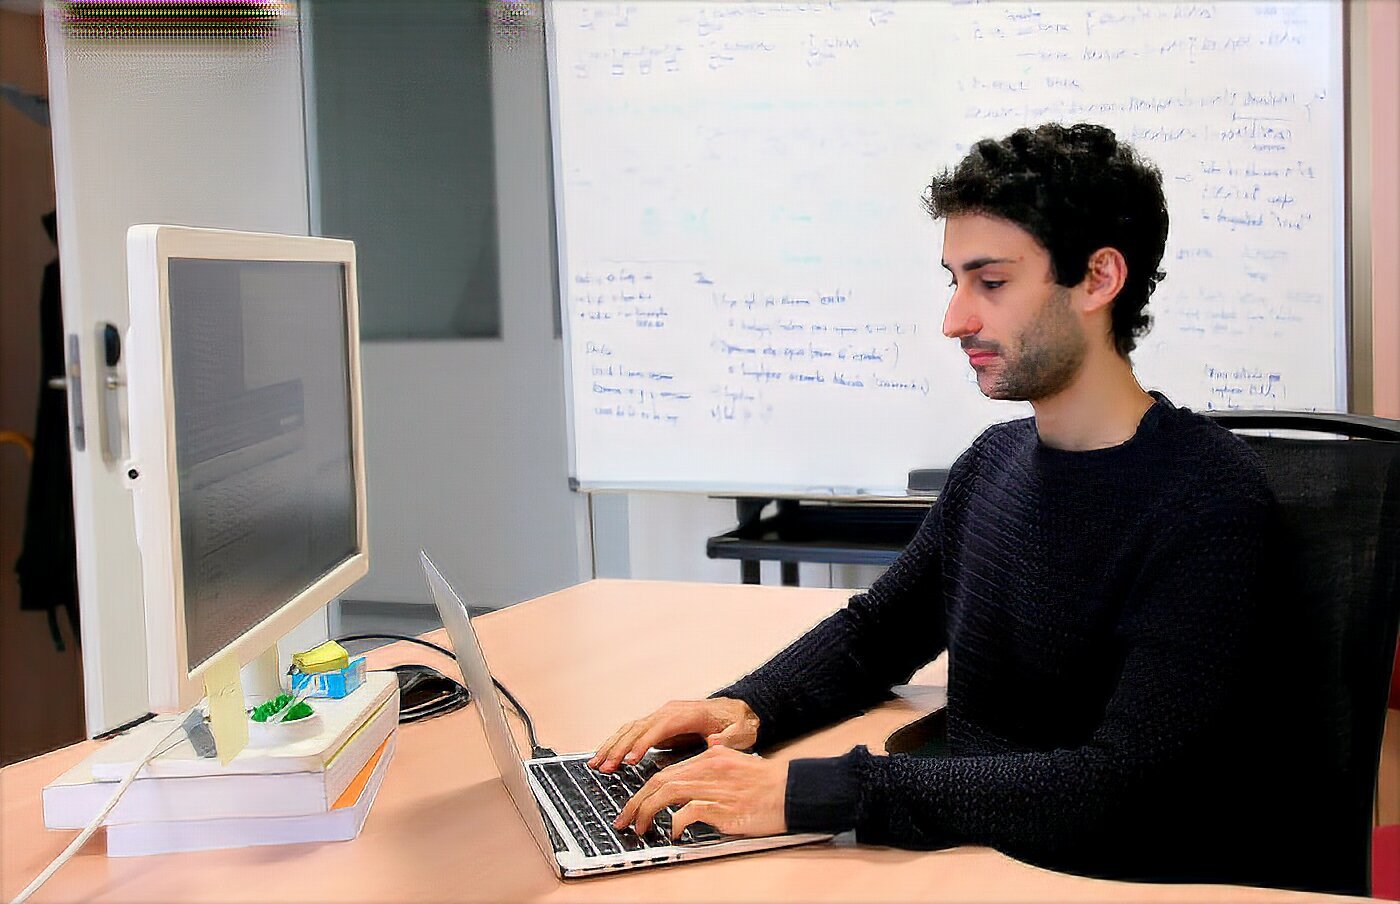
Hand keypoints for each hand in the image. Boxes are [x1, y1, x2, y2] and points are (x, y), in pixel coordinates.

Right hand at [588, 698, 759, 772]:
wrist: (736, 710)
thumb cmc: (737, 721)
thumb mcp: (742, 730)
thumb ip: (731, 737)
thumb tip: (715, 741)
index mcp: (686, 714)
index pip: (660, 727)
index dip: (644, 742)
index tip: (631, 759)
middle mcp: (668, 712)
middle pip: (638, 728)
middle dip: (620, 748)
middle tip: (605, 767)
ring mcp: (660, 718)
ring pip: (629, 729)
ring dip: (612, 746)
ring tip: (596, 764)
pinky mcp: (656, 726)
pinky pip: (631, 733)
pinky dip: (616, 744)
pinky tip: (605, 757)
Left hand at [614, 746, 787, 839]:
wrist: (793, 790)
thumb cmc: (767, 784)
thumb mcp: (734, 767)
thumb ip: (708, 773)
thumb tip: (682, 792)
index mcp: (710, 756)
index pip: (666, 772)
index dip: (644, 790)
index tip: (633, 805)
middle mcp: (709, 768)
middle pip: (660, 781)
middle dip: (636, 801)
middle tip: (624, 819)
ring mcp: (715, 787)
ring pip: (667, 793)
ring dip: (647, 812)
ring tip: (639, 827)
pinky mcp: (724, 807)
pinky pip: (688, 813)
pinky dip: (675, 823)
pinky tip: (672, 832)